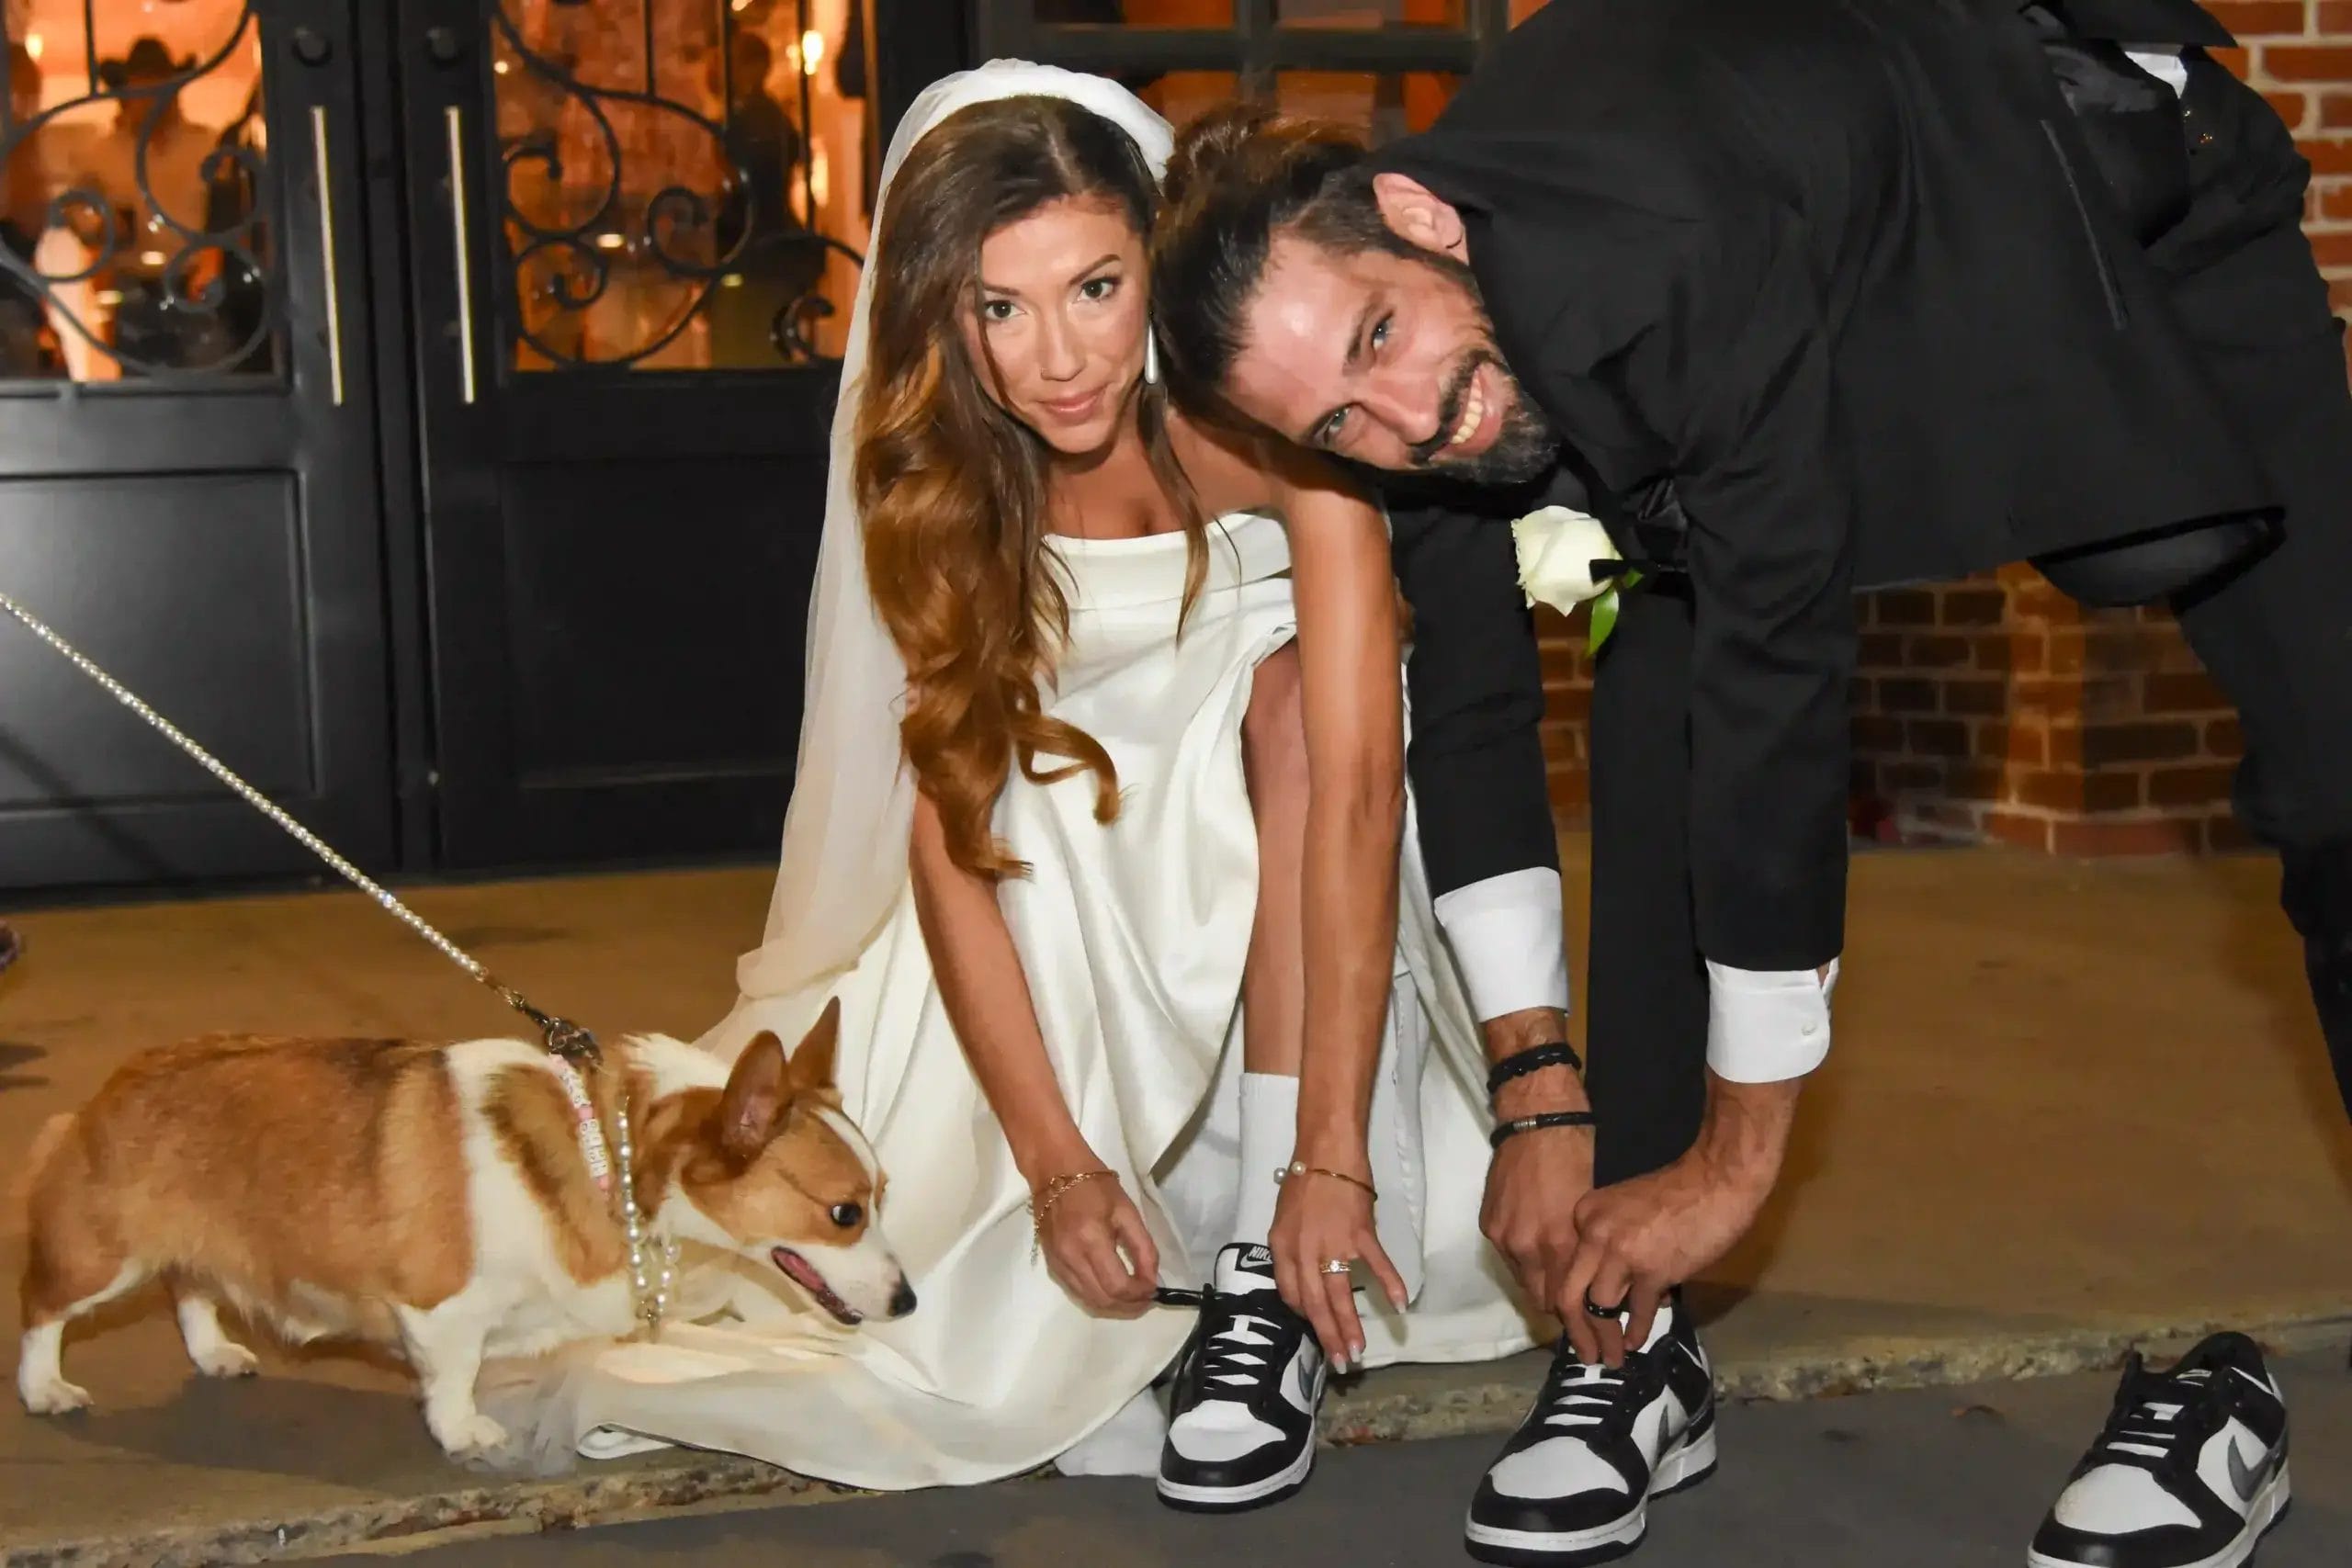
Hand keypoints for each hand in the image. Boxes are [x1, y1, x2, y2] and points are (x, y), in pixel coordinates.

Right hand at [1034, 1173, 1158, 1317]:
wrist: (1054, 1171)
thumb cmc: (1095, 1186)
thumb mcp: (1127, 1211)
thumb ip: (1143, 1247)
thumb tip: (1152, 1279)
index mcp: (1091, 1240)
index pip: (1118, 1286)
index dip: (1139, 1294)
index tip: (1154, 1289)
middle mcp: (1071, 1257)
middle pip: (1103, 1300)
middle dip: (1129, 1305)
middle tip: (1146, 1297)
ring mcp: (1058, 1263)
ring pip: (1089, 1301)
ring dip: (1114, 1306)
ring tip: (1132, 1297)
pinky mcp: (1052, 1264)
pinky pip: (1077, 1292)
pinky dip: (1097, 1297)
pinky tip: (1111, 1289)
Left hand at [1270, 1167, 1405, 1369]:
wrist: (1325, 1152)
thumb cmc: (1302, 1182)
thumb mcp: (1282, 1220)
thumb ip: (1289, 1251)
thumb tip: (1303, 1279)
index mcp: (1283, 1248)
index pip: (1291, 1294)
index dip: (1304, 1316)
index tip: (1316, 1331)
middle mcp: (1305, 1251)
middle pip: (1315, 1303)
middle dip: (1327, 1336)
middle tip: (1340, 1363)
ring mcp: (1334, 1243)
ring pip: (1341, 1293)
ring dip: (1350, 1325)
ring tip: (1358, 1352)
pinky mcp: (1361, 1232)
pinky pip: (1377, 1264)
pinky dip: (1390, 1284)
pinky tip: (1399, 1306)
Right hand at [1481, 1117, 1594, 1316]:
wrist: (1535, 1121)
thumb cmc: (1576, 1156)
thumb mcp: (1592, 1208)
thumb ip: (1585, 1249)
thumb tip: (1594, 1279)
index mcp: (1559, 1243)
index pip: (1567, 1302)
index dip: (1581, 1319)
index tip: (1594, 1327)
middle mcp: (1526, 1246)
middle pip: (1542, 1300)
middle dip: (1561, 1309)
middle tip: (1579, 1310)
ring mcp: (1503, 1236)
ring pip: (1523, 1281)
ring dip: (1541, 1284)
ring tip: (1559, 1282)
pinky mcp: (1488, 1224)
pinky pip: (1508, 1257)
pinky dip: (1523, 1260)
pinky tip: (1537, 1252)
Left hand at [1558, 1151, 1774, 1365]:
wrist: (1715, 1179)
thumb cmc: (1677, 1192)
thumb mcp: (1626, 1208)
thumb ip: (1612, 1244)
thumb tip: (1616, 1290)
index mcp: (1584, 1214)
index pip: (1564, 1267)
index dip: (1569, 1299)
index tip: (1576, 1320)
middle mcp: (1593, 1234)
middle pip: (1569, 1293)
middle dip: (1575, 1331)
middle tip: (1584, 1354)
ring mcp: (1621, 1254)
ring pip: (1598, 1308)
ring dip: (1604, 1339)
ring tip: (1610, 1358)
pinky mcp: (1652, 1271)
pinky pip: (1636, 1311)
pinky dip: (1636, 1331)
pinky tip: (1634, 1343)